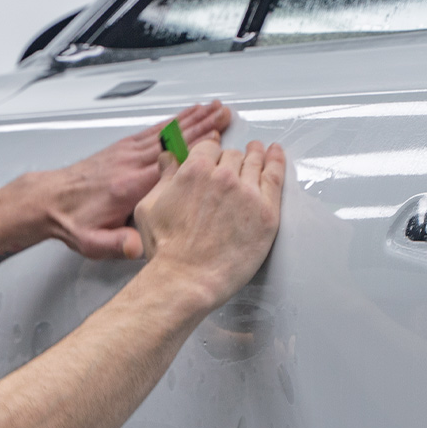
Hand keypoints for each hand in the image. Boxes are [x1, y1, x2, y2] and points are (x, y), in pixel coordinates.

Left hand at [38, 101, 230, 259]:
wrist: (49, 201)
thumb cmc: (74, 221)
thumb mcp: (93, 242)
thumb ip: (118, 244)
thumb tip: (139, 248)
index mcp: (128, 187)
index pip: (169, 164)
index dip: (194, 150)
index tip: (216, 139)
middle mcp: (129, 164)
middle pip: (173, 141)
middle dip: (202, 126)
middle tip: (225, 115)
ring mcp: (126, 153)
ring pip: (166, 132)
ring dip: (191, 119)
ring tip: (213, 109)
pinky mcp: (122, 148)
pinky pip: (153, 131)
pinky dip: (172, 122)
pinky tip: (185, 116)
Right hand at [132, 135, 285, 309]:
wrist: (186, 279)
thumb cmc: (167, 251)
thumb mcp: (149, 207)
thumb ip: (163, 178)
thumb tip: (168, 158)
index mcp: (194, 170)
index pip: (209, 148)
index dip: (211, 153)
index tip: (214, 158)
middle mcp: (222, 176)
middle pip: (233, 156)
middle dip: (232, 159)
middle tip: (235, 164)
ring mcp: (247, 193)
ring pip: (255, 163)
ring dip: (256, 156)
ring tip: (258, 152)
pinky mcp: (266, 212)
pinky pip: (275, 178)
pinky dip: (276, 162)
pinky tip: (276, 155)